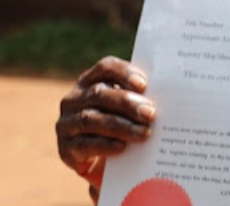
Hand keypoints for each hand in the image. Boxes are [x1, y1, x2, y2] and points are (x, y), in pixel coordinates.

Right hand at [56, 57, 156, 190]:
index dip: (124, 73)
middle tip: (150, 113)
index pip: (105, 68)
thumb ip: (137, 100)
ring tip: (144, 133)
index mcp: (89, 81)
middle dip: (127, 103)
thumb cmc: (118, 127)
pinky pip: (84, 144)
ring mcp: (65, 123)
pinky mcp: (65, 148)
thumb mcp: (125, 111)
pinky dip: (105, 145)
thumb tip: (165, 96)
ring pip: (90, 119)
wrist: (99, 161)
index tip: (144, 84)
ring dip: (120, 126)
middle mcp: (73, 99)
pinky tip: (122, 147)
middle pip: (98, 94)